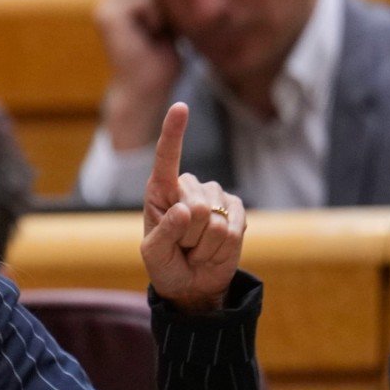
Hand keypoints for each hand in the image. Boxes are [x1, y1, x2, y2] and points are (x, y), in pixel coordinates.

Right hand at [95, 0, 182, 152]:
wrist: (148, 87)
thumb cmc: (163, 53)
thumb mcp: (170, 12)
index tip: (168, 15)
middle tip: (163, 24)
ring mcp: (105, 5)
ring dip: (162, 5)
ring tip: (157, 29)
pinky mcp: (107, 16)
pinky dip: (156, 16)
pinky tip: (151, 33)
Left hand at [141, 104, 243, 314]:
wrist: (192, 283)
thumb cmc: (165, 264)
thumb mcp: (153, 254)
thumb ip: (163, 233)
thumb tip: (185, 209)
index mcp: (160, 191)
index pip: (166, 159)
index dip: (173, 132)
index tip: (180, 107)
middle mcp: (188, 187)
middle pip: (194, 204)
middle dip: (187, 235)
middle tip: (181, 246)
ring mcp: (215, 196)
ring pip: (214, 219)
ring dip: (203, 244)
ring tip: (194, 248)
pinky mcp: (236, 209)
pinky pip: (233, 228)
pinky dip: (221, 246)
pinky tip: (212, 249)